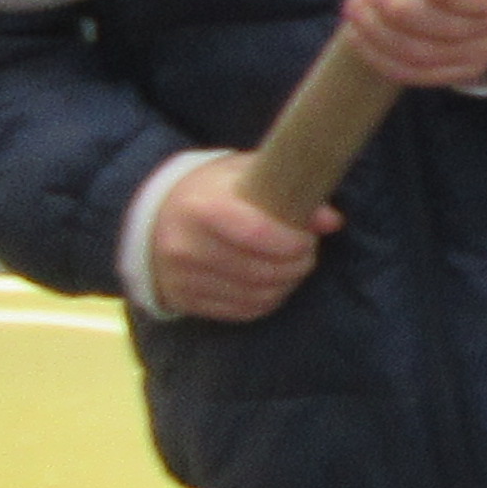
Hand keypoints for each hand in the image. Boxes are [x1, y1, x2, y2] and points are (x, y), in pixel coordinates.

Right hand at [155, 157, 328, 319]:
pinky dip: (267, 301)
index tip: (307, 238)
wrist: (155, 217)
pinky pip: (241, 311)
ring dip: (285, 285)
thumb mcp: (245, 176)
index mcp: (201, 208)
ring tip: (292, 267)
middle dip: (296, 265)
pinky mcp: (184, 301)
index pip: (256, 234)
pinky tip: (273, 283)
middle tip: (307, 254)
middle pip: (259, 271)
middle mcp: (186, 247)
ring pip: (255, 295)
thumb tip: (331, 221)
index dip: (292, 242)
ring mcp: (182, 278)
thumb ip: (287, 191)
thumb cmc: (211, 191)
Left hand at [334, 0, 486, 90]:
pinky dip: (379, 56)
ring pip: (424, 54)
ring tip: (354, 11)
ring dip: (380, 35)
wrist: (463, 0)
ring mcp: (480, 54)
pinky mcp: (457, 74)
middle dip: (400, 12)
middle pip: (448, 28)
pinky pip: (414, 74)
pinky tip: (356, 36)